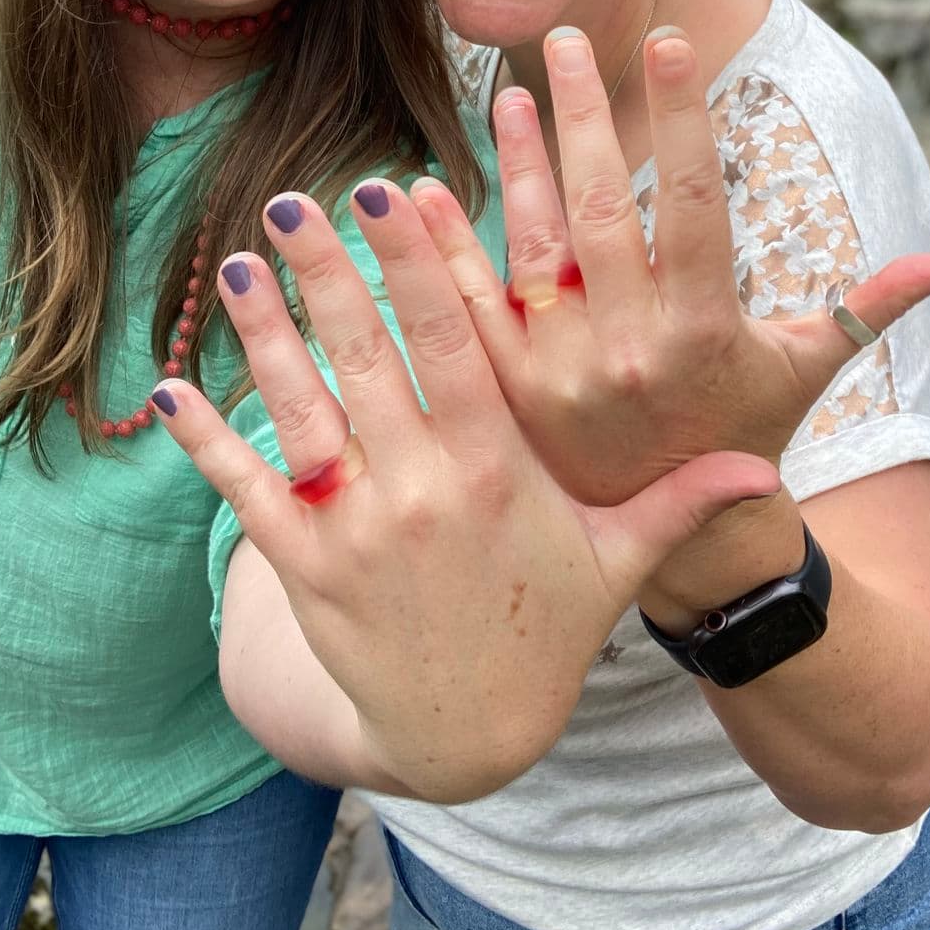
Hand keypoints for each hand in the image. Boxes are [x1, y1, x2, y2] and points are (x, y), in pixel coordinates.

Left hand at [153, 184, 777, 800]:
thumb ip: (680, 502)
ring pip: (302, 412)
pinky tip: (167, 390)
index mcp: (497, 468)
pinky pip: (248, 493)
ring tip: (235, 264)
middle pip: (367, 358)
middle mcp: (423, 490)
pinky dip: (207, 442)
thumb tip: (763, 470)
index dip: (420, 264)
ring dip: (264, 335)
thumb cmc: (546, 627)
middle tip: (292, 199)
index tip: (393, 193)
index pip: (455, 343)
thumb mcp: (616, 561)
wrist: (465, 736)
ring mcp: (357, 530)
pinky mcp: (306, 568)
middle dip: (328, 274)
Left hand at [406, 25, 929, 506]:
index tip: (670, 42)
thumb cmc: (748, 429)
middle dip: (583, 117)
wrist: (677, 545)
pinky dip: (442, 248)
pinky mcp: (506, 399)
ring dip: (514, 165)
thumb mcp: (810, 366)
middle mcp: (628, 352)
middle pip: (601, 210)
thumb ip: (879, 302)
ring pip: (529, 248)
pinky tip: (422, 188)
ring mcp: (559, 378)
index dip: (682, 118)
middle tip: (566, 42)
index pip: (694, 203)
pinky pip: (467, 309)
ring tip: (508, 92)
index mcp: (704, 330)